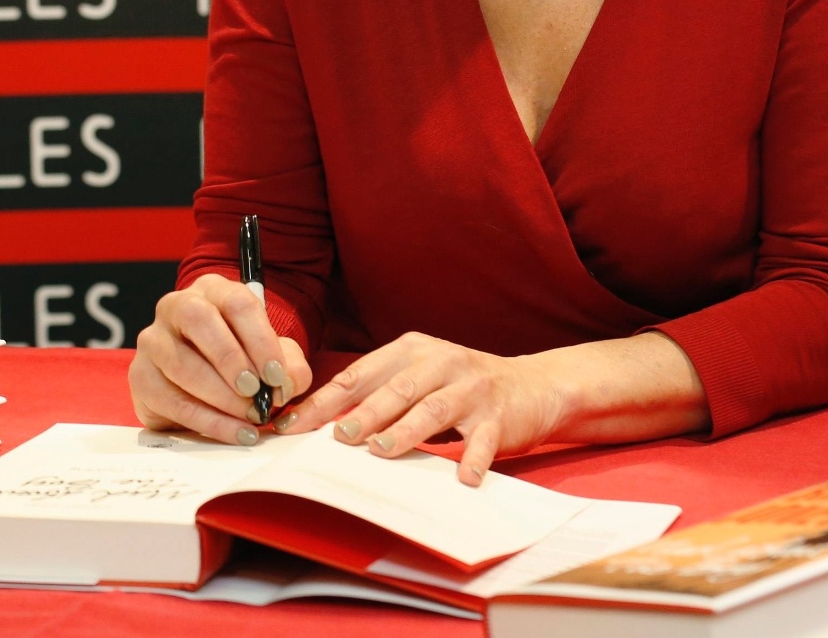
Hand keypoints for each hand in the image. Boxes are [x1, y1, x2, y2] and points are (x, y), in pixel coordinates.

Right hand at [129, 274, 311, 446]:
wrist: (199, 383)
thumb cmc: (240, 360)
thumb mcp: (270, 356)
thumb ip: (289, 366)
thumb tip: (287, 384)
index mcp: (213, 291)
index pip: (237, 303)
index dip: (259, 339)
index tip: (276, 376)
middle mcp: (176, 306)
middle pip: (199, 320)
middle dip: (230, 359)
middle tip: (255, 392)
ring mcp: (153, 340)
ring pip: (182, 364)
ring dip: (220, 396)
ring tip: (250, 417)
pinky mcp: (141, 376)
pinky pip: (172, 400)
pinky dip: (207, 421)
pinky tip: (234, 432)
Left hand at [279, 332, 559, 484]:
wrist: (531, 387)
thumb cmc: (459, 387)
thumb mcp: (418, 378)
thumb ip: (377, 393)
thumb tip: (321, 424)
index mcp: (412, 350)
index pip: (360, 374)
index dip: (327, 401)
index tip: (296, 426)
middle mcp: (441, 362)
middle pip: (397, 388)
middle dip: (366, 412)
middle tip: (341, 436)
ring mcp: (471, 388)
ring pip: (434, 408)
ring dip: (407, 430)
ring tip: (383, 450)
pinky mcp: (498, 416)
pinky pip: (483, 439)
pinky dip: (473, 458)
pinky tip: (463, 477)